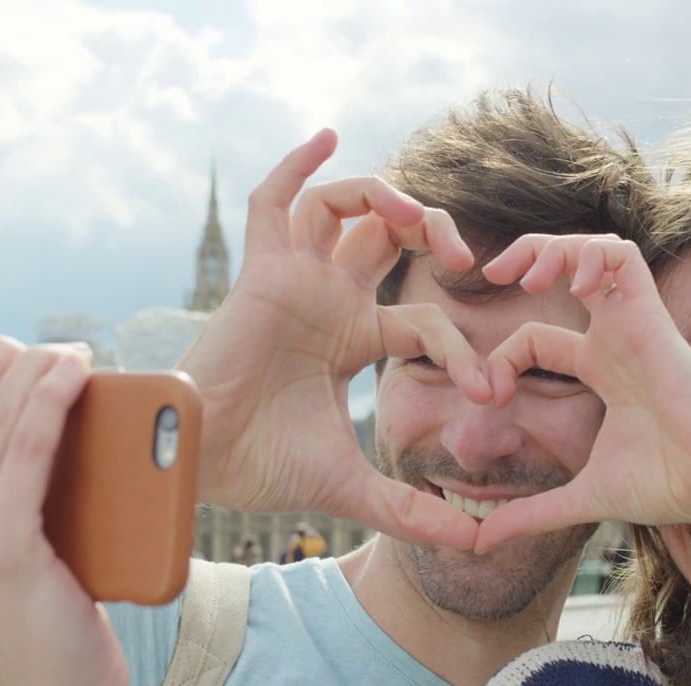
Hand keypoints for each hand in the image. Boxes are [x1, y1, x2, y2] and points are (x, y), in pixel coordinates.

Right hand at [177, 129, 489, 548]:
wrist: (203, 467)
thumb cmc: (264, 469)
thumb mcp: (355, 486)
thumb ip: (412, 511)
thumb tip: (477, 545)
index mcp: (350, 339)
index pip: (422, 318)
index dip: (461, 346)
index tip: (487, 389)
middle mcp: (326, 300)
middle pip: (387, 236)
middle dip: (433, 231)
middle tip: (467, 256)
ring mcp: (295, 279)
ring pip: (343, 206)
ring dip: (389, 198)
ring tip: (422, 220)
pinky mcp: (263, 268)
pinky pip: (275, 199)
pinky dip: (298, 162)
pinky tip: (327, 134)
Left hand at [473, 235, 690, 551]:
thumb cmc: (671, 486)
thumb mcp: (583, 498)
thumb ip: (531, 515)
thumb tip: (480, 543)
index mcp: (601, 370)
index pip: (537, 339)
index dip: (503, 356)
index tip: (488, 393)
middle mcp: (615, 339)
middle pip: (567, 270)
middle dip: (525, 257)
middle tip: (490, 274)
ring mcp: (634, 323)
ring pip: (593, 250)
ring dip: (554, 248)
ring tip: (529, 278)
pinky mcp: (652, 315)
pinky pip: (621, 255)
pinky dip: (589, 253)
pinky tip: (567, 282)